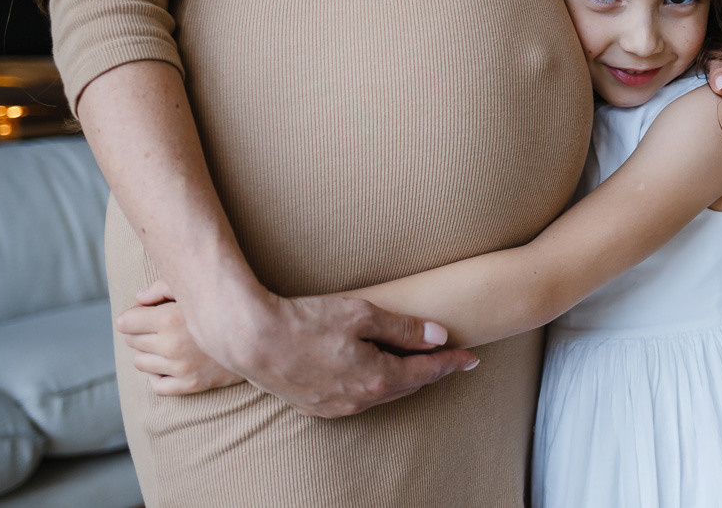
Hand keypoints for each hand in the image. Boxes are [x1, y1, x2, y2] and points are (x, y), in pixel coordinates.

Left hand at [118, 281, 243, 394]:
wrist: (260, 330)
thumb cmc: (225, 302)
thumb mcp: (195, 286)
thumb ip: (163, 286)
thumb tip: (138, 298)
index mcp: (169, 318)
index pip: (125, 323)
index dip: (133, 316)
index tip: (143, 314)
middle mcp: (172, 345)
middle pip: (132, 341)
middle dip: (141, 332)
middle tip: (159, 326)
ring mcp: (181, 368)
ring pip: (141, 363)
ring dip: (149, 353)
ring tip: (167, 343)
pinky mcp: (192, 384)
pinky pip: (157, 386)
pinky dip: (158, 376)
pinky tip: (170, 365)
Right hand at [157, 280, 480, 417]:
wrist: (250, 339)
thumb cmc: (305, 321)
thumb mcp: (362, 314)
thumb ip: (405, 327)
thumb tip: (440, 335)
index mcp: (376, 378)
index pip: (426, 372)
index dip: (451, 363)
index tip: (472, 357)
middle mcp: (359, 400)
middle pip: (407, 386)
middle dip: (432, 373)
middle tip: (454, 361)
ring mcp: (336, 407)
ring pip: (382, 394)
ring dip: (404, 380)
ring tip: (421, 367)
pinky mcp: (316, 406)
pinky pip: (358, 398)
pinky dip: (376, 386)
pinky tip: (377, 375)